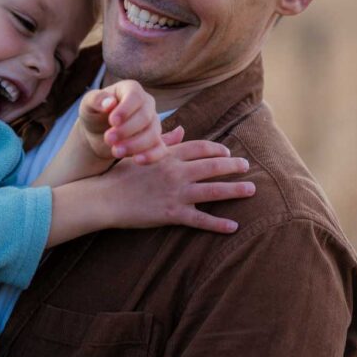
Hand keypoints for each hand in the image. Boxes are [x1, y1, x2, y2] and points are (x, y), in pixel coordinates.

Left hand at [78, 80, 166, 163]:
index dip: (125, 110)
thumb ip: (96, 100)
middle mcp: (147, 104)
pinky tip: (137, 160)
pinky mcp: (155, 142)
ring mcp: (153, 123)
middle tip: (108, 139)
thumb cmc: (94, 113)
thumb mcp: (88, 104)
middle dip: (126, 130)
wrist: (97, 133)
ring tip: (115, 151)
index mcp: (131, 90)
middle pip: (145, 117)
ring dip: (134, 145)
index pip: (136, 96)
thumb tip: (109, 103)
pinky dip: (151, 156)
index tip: (112, 122)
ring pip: (153, 135)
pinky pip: (161, 149)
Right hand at [96, 138, 255, 232]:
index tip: (227, 152)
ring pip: (213, 191)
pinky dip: (218, 224)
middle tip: (247, 167)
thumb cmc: (119, 175)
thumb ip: (163, 142)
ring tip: (251, 190)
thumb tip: (181, 129)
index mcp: (168, 156)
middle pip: (213, 166)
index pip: (200, 148)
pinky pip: (200, 219)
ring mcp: (176, 193)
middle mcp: (176, 172)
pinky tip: (233, 226)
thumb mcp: (140, 153)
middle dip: (234, 166)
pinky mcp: (172, 214)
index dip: (217, 150)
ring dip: (235, 190)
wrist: (105, 198)